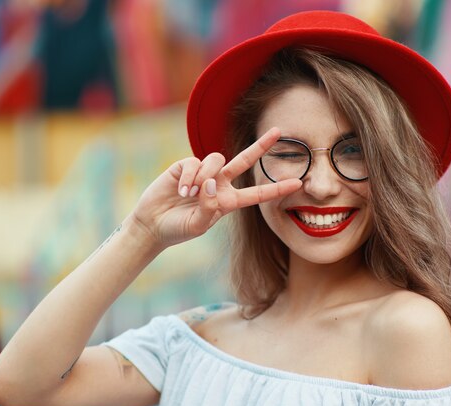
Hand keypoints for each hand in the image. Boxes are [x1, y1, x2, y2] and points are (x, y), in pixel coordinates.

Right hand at [131, 127, 301, 247]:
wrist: (152, 224)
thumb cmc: (178, 229)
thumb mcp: (198, 225)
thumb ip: (209, 207)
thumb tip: (211, 182)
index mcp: (228, 201)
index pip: (257, 193)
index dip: (276, 188)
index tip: (298, 183)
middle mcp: (219, 184)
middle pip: (245, 160)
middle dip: (261, 146)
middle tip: (278, 131)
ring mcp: (204, 173)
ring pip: (216, 160)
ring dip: (204, 176)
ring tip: (189, 194)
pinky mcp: (186, 166)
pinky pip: (195, 162)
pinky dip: (190, 176)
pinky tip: (180, 190)